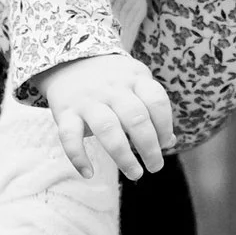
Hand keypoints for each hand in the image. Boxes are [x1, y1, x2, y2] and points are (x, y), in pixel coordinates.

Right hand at [33, 48, 178, 179]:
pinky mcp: (65, 112)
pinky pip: (69, 136)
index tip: (165, 143)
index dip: (165, 125)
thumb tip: (170, 142)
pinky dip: (78, 157)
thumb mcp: (136, 83)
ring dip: (123, 156)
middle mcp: (112, 88)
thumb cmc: (111, 80)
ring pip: (107, 129)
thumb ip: (152, 110)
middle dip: (149, 147)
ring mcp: (87, 100)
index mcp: (134, 78)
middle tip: (155, 166)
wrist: (68, 60)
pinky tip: (88, 174)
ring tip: (135, 174)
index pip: (156, 101)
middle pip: (135, 118)